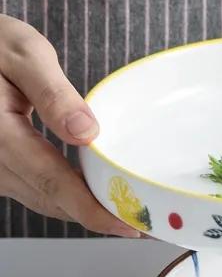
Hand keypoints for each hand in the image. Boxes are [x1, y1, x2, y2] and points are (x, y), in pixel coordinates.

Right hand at [0, 15, 137, 235]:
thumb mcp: (23, 53)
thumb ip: (54, 93)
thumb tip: (87, 133)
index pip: (52, 181)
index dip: (92, 209)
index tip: (127, 224)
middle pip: (52, 199)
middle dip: (98, 216)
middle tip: (142, 222)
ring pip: (44, 201)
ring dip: (84, 210)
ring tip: (127, 213)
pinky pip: (36, 191)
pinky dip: (67, 198)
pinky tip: (95, 196)